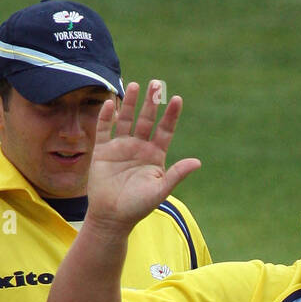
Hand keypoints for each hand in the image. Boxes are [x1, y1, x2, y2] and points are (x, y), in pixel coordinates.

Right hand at [85, 81, 200, 232]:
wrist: (112, 217)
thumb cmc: (138, 207)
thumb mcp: (160, 190)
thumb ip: (177, 174)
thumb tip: (197, 162)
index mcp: (155, 156)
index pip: (165, 130)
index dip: (171, 115)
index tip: (176, 99)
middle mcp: (139, 148)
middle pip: (146, 120)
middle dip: (151, 102)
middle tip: (156, 83)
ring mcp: (120, 147)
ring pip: (126, 120)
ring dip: (130, 103)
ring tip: (136, 85)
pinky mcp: (103, 151)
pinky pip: (104, 129)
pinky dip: (106, 117)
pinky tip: (111, 103)